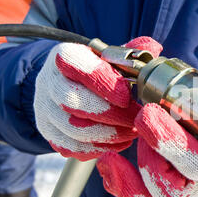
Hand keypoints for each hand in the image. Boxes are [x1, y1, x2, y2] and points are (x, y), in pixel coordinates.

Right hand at [34, 37, 161, 160]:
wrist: (70, 84)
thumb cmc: (99, 69)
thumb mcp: (113, 56)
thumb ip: (132, 52)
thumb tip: (152, 48)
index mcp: (65, 56)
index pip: (77, 66)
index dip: (103, 83)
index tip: (126, 97)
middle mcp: (48, 81)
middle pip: (72, 102)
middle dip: (111, 115)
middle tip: (136, 120)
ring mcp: (45, 109)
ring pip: (73, 129)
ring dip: (109, 135)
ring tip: (133, 132)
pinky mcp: (49, 133)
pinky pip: (72, 148)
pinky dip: (99, 148)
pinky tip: (120, 143)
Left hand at [97, 49, 197, 196]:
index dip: (174, 143)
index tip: (152, 110)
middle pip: (178, 187)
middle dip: (154, 152)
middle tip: (141, 117)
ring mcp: (189, 194)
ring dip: (138, 171)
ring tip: (130, 136)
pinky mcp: (171, 196)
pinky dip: (124, 186)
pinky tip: (108, 163)